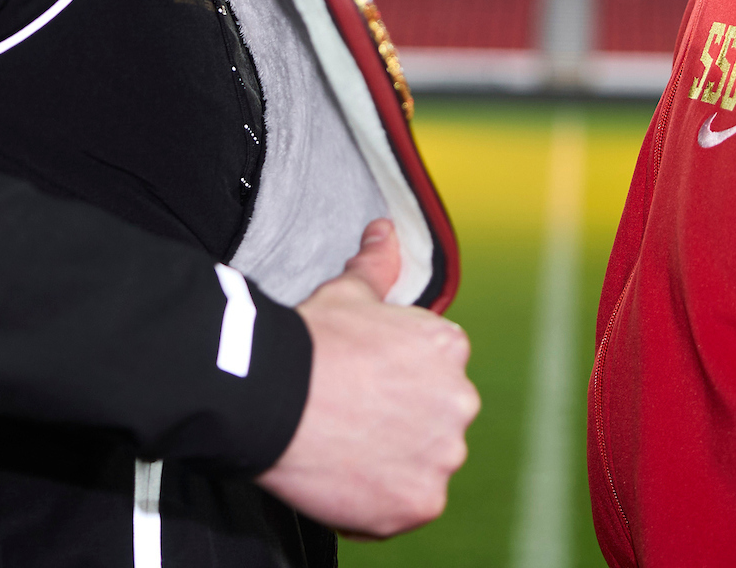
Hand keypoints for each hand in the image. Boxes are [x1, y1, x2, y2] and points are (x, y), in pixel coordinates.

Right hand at [256, 218, 477, 536]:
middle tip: (350, 419)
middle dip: (401, 422)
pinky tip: (346, 479)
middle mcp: (461, 401)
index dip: (393, 381)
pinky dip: (380, 502)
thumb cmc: (311, 341)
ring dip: (394, 462)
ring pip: (423, 464)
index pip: (433, 372)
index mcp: (449, 349)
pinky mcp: (422, 502)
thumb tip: (384, 229)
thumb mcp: (348, 293)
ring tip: (346, 449)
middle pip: (434, 419)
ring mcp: (444, 455)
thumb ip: (377, 264)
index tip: (361, 385)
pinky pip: (407, 507)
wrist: (275, 396)